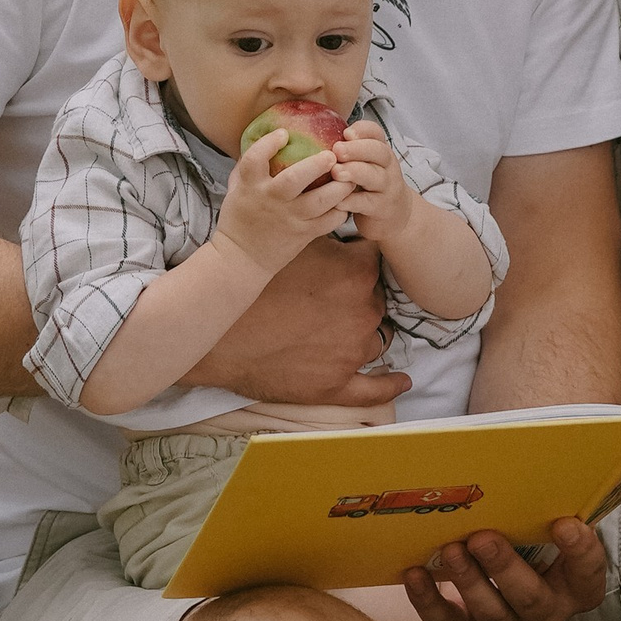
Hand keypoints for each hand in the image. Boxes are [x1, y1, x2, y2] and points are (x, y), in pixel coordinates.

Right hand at [184, 232, 406, 410]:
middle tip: (325, 296)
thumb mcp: (292, 247)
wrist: (219, 336)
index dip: (357, 259)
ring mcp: (353, 351)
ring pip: (374, 336)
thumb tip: (344, 231)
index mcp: (357, 274)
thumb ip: (328, 239)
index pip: (373, 259)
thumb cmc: (254, 287)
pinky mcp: (338, 384)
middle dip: (356, 296)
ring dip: (361, 331)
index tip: (344, 262)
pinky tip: (401, 381)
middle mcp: (364, 312)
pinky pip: (374, 389)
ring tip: (333, 329)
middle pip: (374, 298)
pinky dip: (389, 385)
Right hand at [213, 125, 355, 281]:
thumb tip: (263, 137)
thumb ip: (248, 166)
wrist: (242, 259)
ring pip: (319, 202)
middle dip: (315, 165)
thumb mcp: (235, 189)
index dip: (268, 144)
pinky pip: (328, 222)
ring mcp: (288, 219)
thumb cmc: (239, 219)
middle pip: (293, 179)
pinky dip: (341, 211)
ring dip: (339, 188)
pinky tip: (347, 201)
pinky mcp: (303, 235)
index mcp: (250, 186)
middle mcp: (270, 201)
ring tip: (350, 176)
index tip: (283, 133)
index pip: (254, 159)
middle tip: (332, 155)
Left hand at [331, 116, 412, 243]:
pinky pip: (368, 203)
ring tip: (336, 172)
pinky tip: (337, 201)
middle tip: (337, 150)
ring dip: (355, 172)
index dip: (362, 130)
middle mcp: (387, 166)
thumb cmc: (368, 183)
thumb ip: (344, 150)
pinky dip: (353, 201)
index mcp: (380, 150)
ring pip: (375, 177)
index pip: (376, 133)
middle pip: (378, 151)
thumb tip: (304, 134)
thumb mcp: (363, 163)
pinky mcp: (381, 208)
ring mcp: (387, 187)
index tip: (346, 132)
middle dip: (357, 149)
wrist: (395, 214)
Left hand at [403, 514, 606, 620]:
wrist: (501, 566)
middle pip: (532, 600)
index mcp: (576, 584)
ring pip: (491, 614)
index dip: (581, 552)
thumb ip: (546, 500)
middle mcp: (546, 610)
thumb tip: (529, 455)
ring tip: (451, 549)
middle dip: (505, 569)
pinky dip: (428, 600)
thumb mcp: (546, 518)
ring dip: (468, 581)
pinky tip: (415, 573)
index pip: (587, 573)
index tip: (565, 523)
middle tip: (483, 538)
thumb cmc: (530, 531)